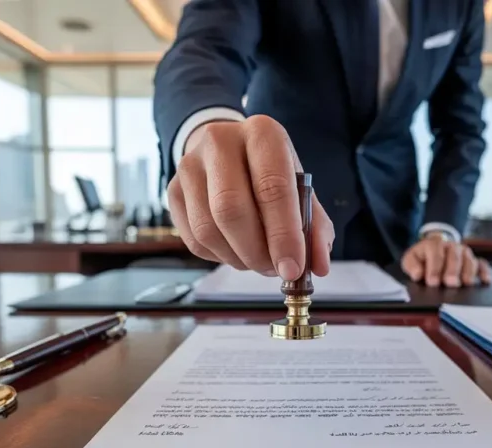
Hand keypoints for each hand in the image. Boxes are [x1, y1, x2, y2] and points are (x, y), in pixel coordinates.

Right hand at [167, 115, 333, 279]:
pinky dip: (220, 256)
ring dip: (238, 258)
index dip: (284, 235)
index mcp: (261, 133)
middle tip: (275, 269)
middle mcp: (220, 142)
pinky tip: (236, 250)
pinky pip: (194, 240)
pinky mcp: (172, 191)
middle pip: (231, 209)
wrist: (227, 151)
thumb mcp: (299, 189)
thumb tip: (319, 265)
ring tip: (258, 260)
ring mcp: (189, 166)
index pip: (272, 188)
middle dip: (257, 252)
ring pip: (208, 229)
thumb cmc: (269, 173)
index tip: (293, 268)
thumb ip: (314, 226)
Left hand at [401, 234, 491, 287]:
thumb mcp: (411, 259)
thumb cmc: (423, 258)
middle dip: (453, 270)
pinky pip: (482, 264)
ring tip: (466, 283)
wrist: (435, 248)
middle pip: (455, 257)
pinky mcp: (474, 261)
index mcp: (434, 244)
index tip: (432, 282)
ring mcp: (464, 253)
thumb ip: (412, 265)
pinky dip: (485, 272)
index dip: (434, 268)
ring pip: (469, 260)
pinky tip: (486, 281)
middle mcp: (451, 247)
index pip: (435, 254)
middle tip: (451, 283)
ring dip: (469, 272)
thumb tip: (418, 274)